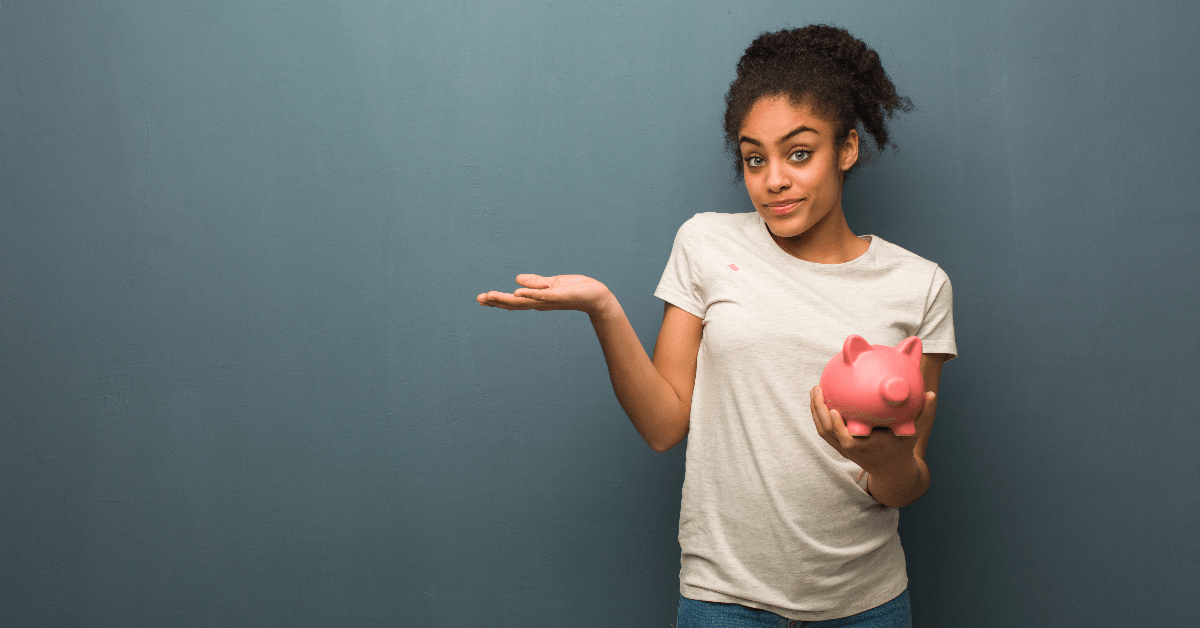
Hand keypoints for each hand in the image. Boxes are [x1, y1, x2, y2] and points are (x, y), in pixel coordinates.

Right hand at [477, 274, 614, 315]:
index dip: (498, 300)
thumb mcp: (552, 284)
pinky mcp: (559, 296)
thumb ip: (536, 283)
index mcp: (538, 299)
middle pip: (515, 303)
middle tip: (479, 299)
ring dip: (507, 299)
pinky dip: (530, 293)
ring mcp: (549, 300)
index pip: (514, 301)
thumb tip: (516, 279)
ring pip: (524, 301)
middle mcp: (541, 302)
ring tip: (490, 296)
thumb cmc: (577, 290)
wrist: (597, 296)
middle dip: (496, 302)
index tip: (481, 299)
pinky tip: (518, 292)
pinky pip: (543, 295)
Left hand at [809, 384, 935, 476]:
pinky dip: (820, 416)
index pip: (847, 439)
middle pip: (827, 431)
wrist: (892, 471)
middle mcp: (851, 449)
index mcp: (866, 447)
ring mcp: (843, 449)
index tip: (834, 410)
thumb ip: (923, 414)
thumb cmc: (902, 449)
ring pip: (823, 430)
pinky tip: (822, 398)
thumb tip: (932, 394)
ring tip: (815, 390)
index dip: (838, 426)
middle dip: (818, 411)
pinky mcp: (840, 446)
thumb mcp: (913, 433)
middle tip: (817, 388)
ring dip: (815, 411)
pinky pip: (826, 430)